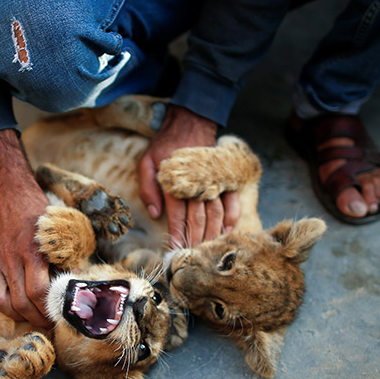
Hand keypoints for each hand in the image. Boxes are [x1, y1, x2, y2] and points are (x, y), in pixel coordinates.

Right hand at [0, 130, 51, 326]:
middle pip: (21, 302)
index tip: (57, 315)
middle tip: (45, 321)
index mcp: (34, 251)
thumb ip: (68, 255)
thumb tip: (75, 280)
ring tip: (26, 315)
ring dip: (14, 314)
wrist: (6, 190)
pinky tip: (4, 300)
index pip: (39, 292)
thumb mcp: (60, 229)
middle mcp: (10, 257)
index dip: (49, 310)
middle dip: (36, 318)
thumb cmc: (37, 210)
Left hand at [137, 104, 239, 246]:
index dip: (177, 234)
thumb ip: (149, 188)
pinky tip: (227, 231)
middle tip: (192, 255)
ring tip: (208, 248)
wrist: (190, 123)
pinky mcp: (224, 178)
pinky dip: (231, 217)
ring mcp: (212, 181)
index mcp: (174, 182)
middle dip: (195, 239)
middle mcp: (195, 184)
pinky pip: (232, 201)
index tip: (176, 248)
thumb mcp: (147, 162)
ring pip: (215, 213)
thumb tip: (155, 214)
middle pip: (197, 218)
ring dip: (212, 233)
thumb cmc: (165, 146)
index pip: (176, 215)